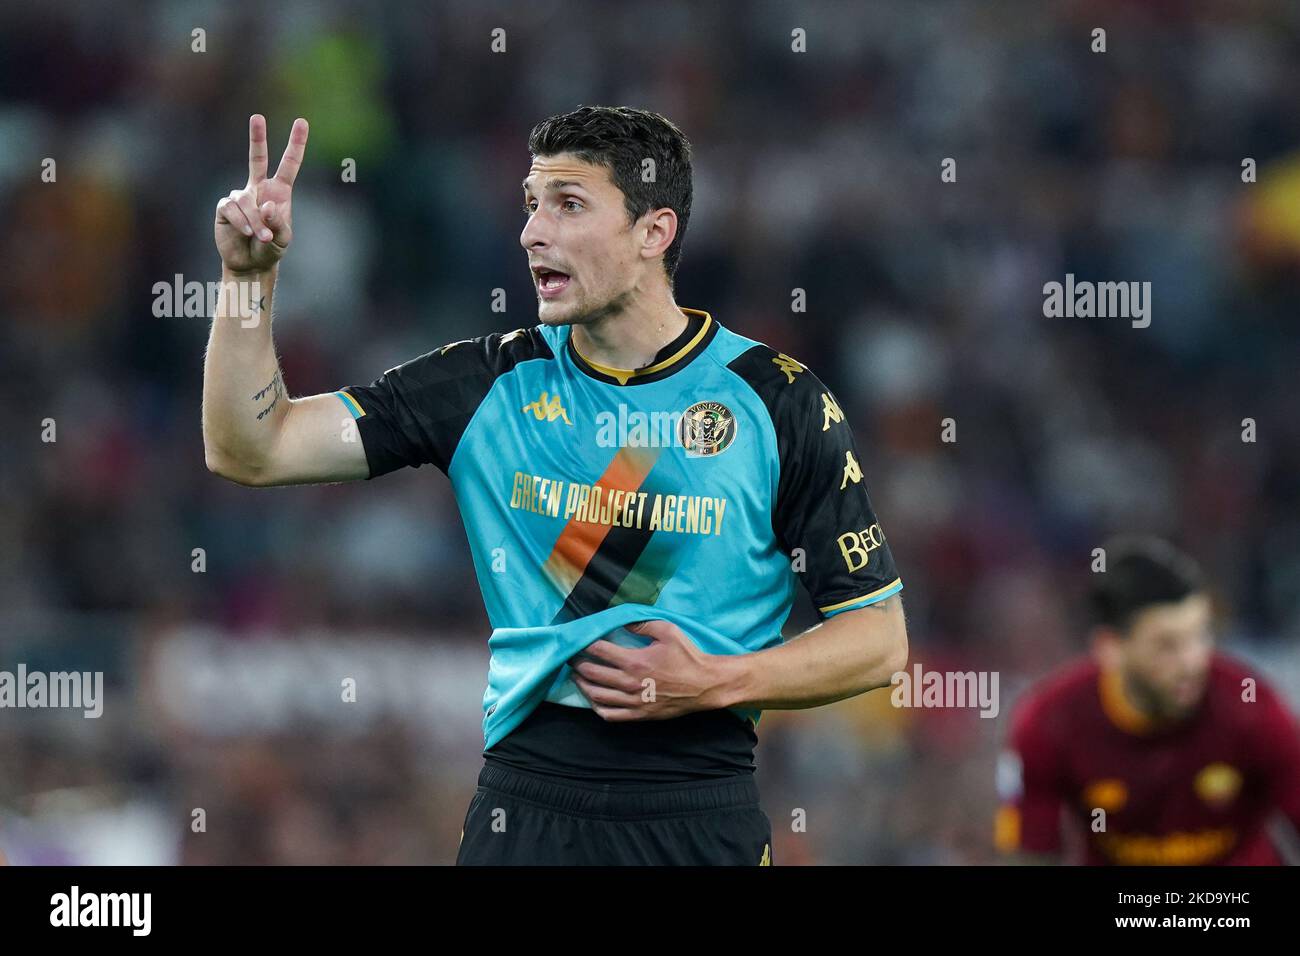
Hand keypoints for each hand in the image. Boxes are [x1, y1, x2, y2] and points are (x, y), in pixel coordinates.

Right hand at [214, 114, 308, 274]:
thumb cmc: (270, 248)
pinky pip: (233, 209)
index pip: (289, 165)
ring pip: (247, 201)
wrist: (250, 263)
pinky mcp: (225, 207)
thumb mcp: (283, 238)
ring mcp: (240, 196)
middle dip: (257, 137)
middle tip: (257, 117)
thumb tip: (266, 204)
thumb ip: (278, 222)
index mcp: (279, 192)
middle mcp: (258, 188)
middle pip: (257, 158)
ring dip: (256, 222)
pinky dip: (242, 223)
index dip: (296, 144)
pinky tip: (246, 233)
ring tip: (261, 237)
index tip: (302, 123)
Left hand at [568, 619, 732, 720]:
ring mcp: (633, 701)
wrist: (705, 685)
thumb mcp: (668, 631)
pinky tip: (594, 699)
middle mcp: (629, 683)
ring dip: (582, 685)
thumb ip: (642, 623)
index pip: (598, 650)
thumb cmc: (688, 656)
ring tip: (578, 677)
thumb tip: (621, 619)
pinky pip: (610, 715)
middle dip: (577, 664)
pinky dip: (596, 707)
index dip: (583, 644)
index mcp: (634, 661)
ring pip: (596, 696)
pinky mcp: (639, 715)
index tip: (577, 639)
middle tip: (571, 657)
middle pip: (591, 674)